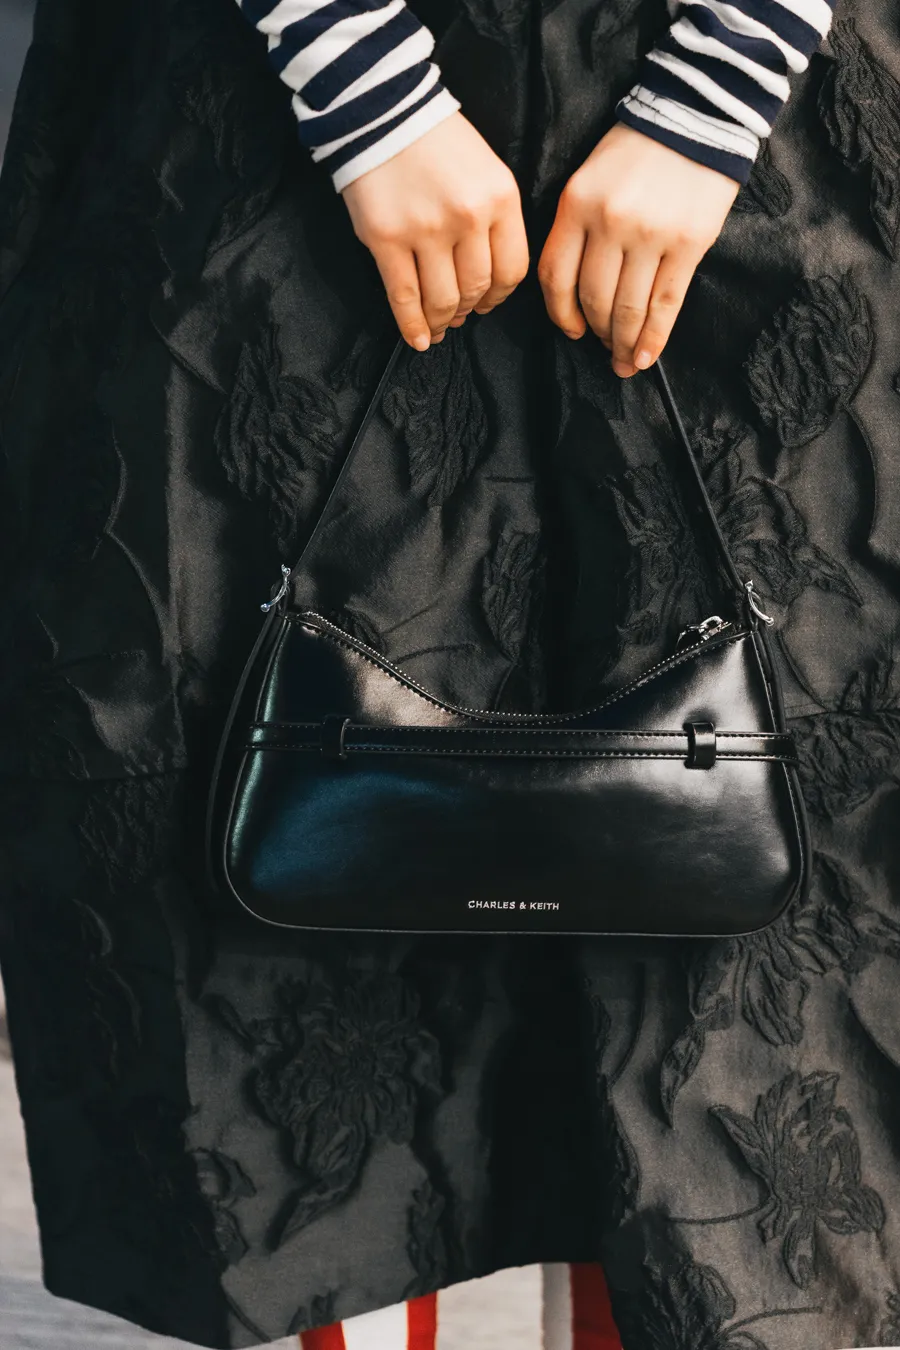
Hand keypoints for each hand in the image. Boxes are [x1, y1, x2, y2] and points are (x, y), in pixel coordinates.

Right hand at [342, 112, 528, 350]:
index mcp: (500, 199)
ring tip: (438, 326)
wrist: (382, 109)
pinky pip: (404, 297)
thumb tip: (487, 280)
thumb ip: (495, 219)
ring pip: (442, 299)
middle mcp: (468, 218)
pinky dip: (412, 326)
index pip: (512, 270)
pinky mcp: (387, 240)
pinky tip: (417, 340)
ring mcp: (426, 231)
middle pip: (477, 289)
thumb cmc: (436, 141)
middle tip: (459, 316)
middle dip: (469, 310)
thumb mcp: (486, 170)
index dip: (499, 297)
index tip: (487, 304)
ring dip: (441, 321)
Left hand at [538, 123, 738, 376]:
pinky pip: (665, 303)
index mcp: (576, 205)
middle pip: (593, 298)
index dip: (561, 315)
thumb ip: (578, 229)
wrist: (696, 114)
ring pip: (628, 307)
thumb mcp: (589, 180)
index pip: (556, 277)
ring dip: (625, 343)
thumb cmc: (637, 151)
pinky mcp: (687, 242)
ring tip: (626, 360)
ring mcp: (649, 234)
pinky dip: (654, 337)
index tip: (573, 333)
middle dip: (598, 333)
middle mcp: (609, 222)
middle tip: (606, 350)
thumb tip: (577, 294)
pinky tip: (648, 357)